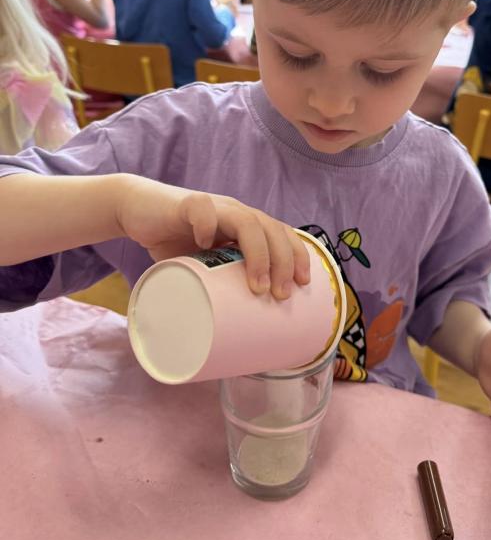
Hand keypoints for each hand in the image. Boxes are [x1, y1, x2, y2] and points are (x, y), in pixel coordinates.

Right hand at [115, 176, 309, 299]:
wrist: (137, 211)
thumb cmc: (175, 242)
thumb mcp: (202, 266)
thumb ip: (217, 287)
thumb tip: (233, 335)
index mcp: (244, 225)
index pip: (282, 233)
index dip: (297, 255)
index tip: (303, 285)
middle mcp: (234, 213)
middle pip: (271, 229)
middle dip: (283, 262)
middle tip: (281, 295)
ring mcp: (213, 207)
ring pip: (246, 220)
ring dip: (258, 252)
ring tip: (257, 286)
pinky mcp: (184, 205)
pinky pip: (200, 208)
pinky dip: (206, 223)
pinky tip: (206, 243)